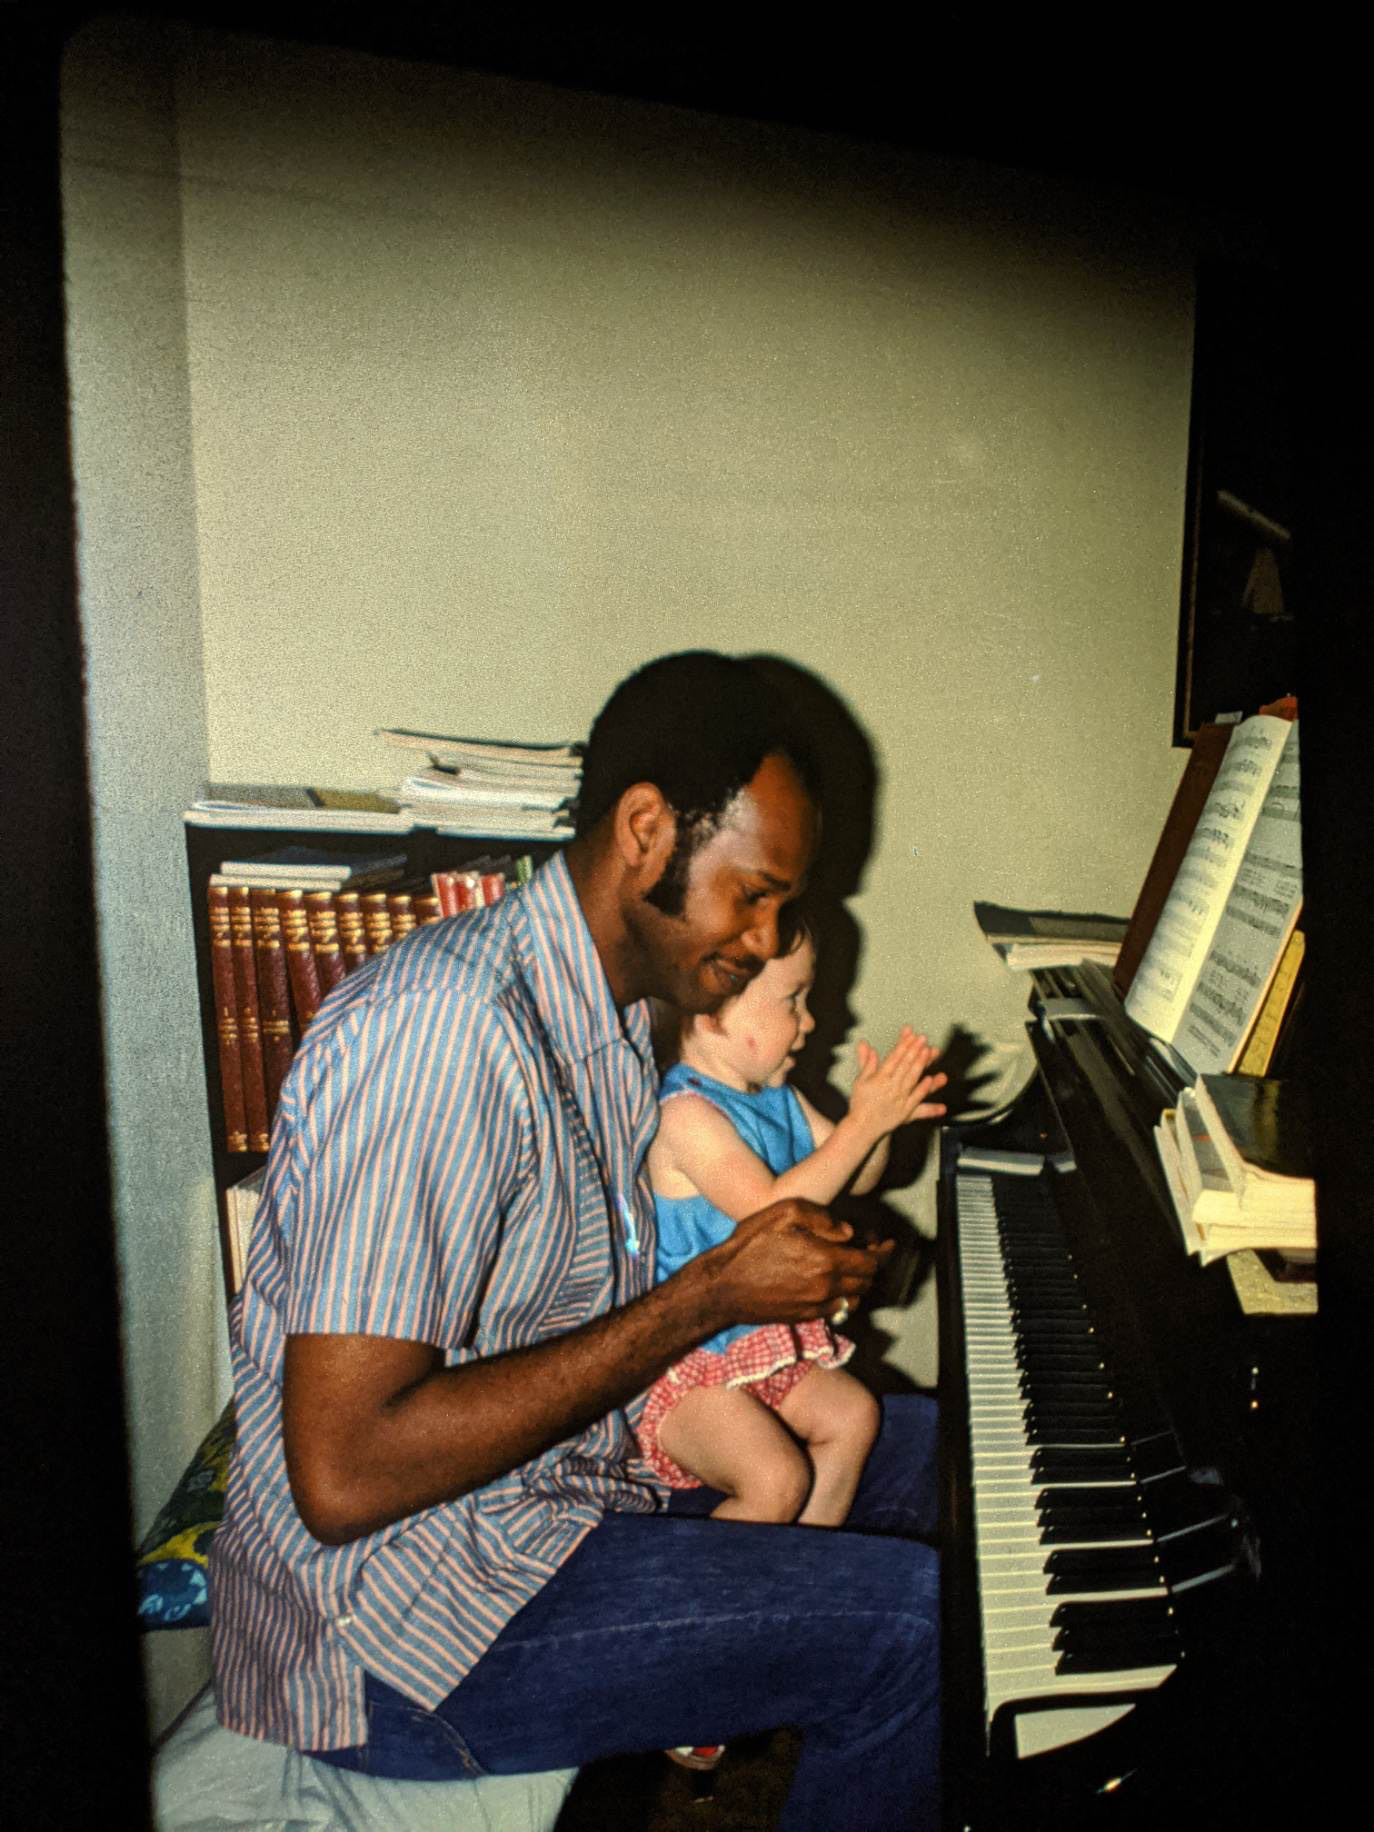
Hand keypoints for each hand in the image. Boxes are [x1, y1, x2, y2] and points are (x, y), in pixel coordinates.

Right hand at [702, 1197, 893, 1328]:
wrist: (723, 1287)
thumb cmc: (749, 1245)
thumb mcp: (783, 1213)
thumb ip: (822, 1218)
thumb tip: (848, 1232)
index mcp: (825, 1260)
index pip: (871, 1261)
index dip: (884, 1252)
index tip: (888, 1243)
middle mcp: (826, 1287)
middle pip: (867, 1280)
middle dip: (873, 1264)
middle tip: (868, 1249)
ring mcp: (817, 1306)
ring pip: (855, 1298)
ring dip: (859, 1282)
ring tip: (850, 1266)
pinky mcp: (805, 1317)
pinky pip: (838, 1310)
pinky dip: (843, 1296)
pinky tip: (831, 1282)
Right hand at [847, 1027, 947, 1140]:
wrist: (862, 1127)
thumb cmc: (860, 1103)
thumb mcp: (860, 1081)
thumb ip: (867, 1063)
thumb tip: (867, 1046)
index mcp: (879, 1078)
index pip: (893, 1058)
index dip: (903, 1045)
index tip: (911, 1035)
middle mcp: (890, 1087)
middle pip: (904, 1065)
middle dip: (914, 1050)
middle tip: (923, 1038)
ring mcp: (899, 1098)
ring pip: (912, 1078)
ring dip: (921, 1064)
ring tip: (929, 1052)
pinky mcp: (905, 1111)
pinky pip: (915, 1098)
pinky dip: (923, 1088)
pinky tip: (929, 1079)